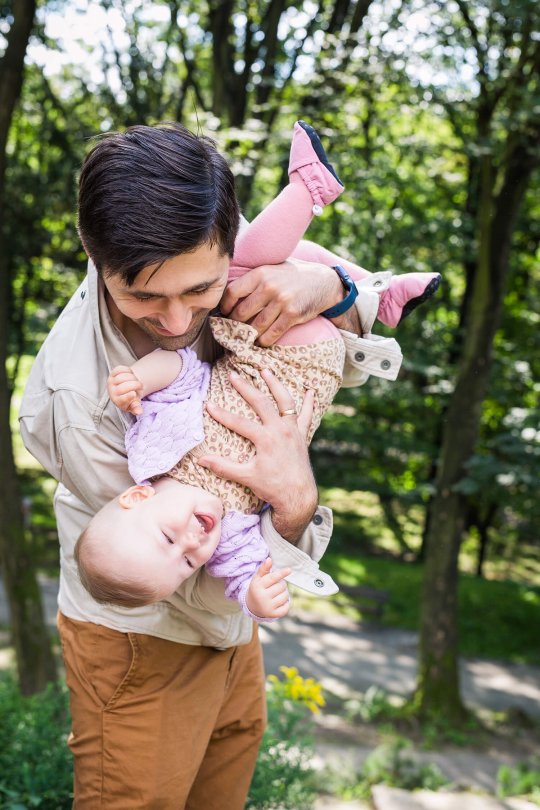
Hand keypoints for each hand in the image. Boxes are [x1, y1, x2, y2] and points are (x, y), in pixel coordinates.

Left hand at [108, 365, 143, 415]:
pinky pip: (120, 369)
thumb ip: (136, 408)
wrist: (125, 389)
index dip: (127, 397)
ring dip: (133, 377)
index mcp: (118, 401)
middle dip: (135, 385)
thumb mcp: (134, 404)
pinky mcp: (112, 374)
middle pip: (123, 387)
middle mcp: (112, 392)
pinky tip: (131, 374)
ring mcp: (111, 382)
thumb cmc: (131, 399)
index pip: (121, 399)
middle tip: (141, 386)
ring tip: (136, 381)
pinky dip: (128, 370)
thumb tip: (139, 412)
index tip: (133, 394)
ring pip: (122, 377)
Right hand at [198, 368, 317, 541]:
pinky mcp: (302, 436)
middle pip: (261, 403)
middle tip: (233, 375)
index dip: (222, 414)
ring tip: (266, 371)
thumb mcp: (246, 477)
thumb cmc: (271, 487)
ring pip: (285, 402)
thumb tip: (201, 460)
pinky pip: (306, 416)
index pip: (239, 422)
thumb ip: (223, 467)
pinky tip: (310, 390)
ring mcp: (293, 431)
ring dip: (276, 384)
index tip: (208, 405)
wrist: (298, 496)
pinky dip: (309, 403)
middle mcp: (280, 431)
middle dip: (246, 388)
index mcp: (266, 440)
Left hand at [220, 258, 346, 345]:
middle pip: (242, 312)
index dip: (225, 305)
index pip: (233, 292)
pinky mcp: (293, 315)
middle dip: (236, 323)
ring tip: (246, 337)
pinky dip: (264, 341)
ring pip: (256, 326)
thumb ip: (255, 277)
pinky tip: (261, 341)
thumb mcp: (273, 268)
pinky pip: (272, 334)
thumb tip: (229, 289)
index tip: (225, 313)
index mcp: (261, 273)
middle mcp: (269, 287)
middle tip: (234, 329)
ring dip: (250, 335)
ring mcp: (282, 301)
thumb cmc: (294, 275)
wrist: (324, 281)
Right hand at [246, 558, 290, 618]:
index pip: (272, 578)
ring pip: (285, 596)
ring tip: (277, 593)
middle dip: (281, 584)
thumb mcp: (258, 578)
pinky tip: (280, 601)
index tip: (289, 570)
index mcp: (257, 586)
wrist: (252, 605)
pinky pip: (286, 607)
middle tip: (275, 586)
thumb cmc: (257, 588)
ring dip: (284, 593)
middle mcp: (262, 597)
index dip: (281, 573)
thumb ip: (264, 568)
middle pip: (281, 586)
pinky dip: (286, 603)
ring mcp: (267, 607)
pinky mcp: (273, 615)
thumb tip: (269, 559)